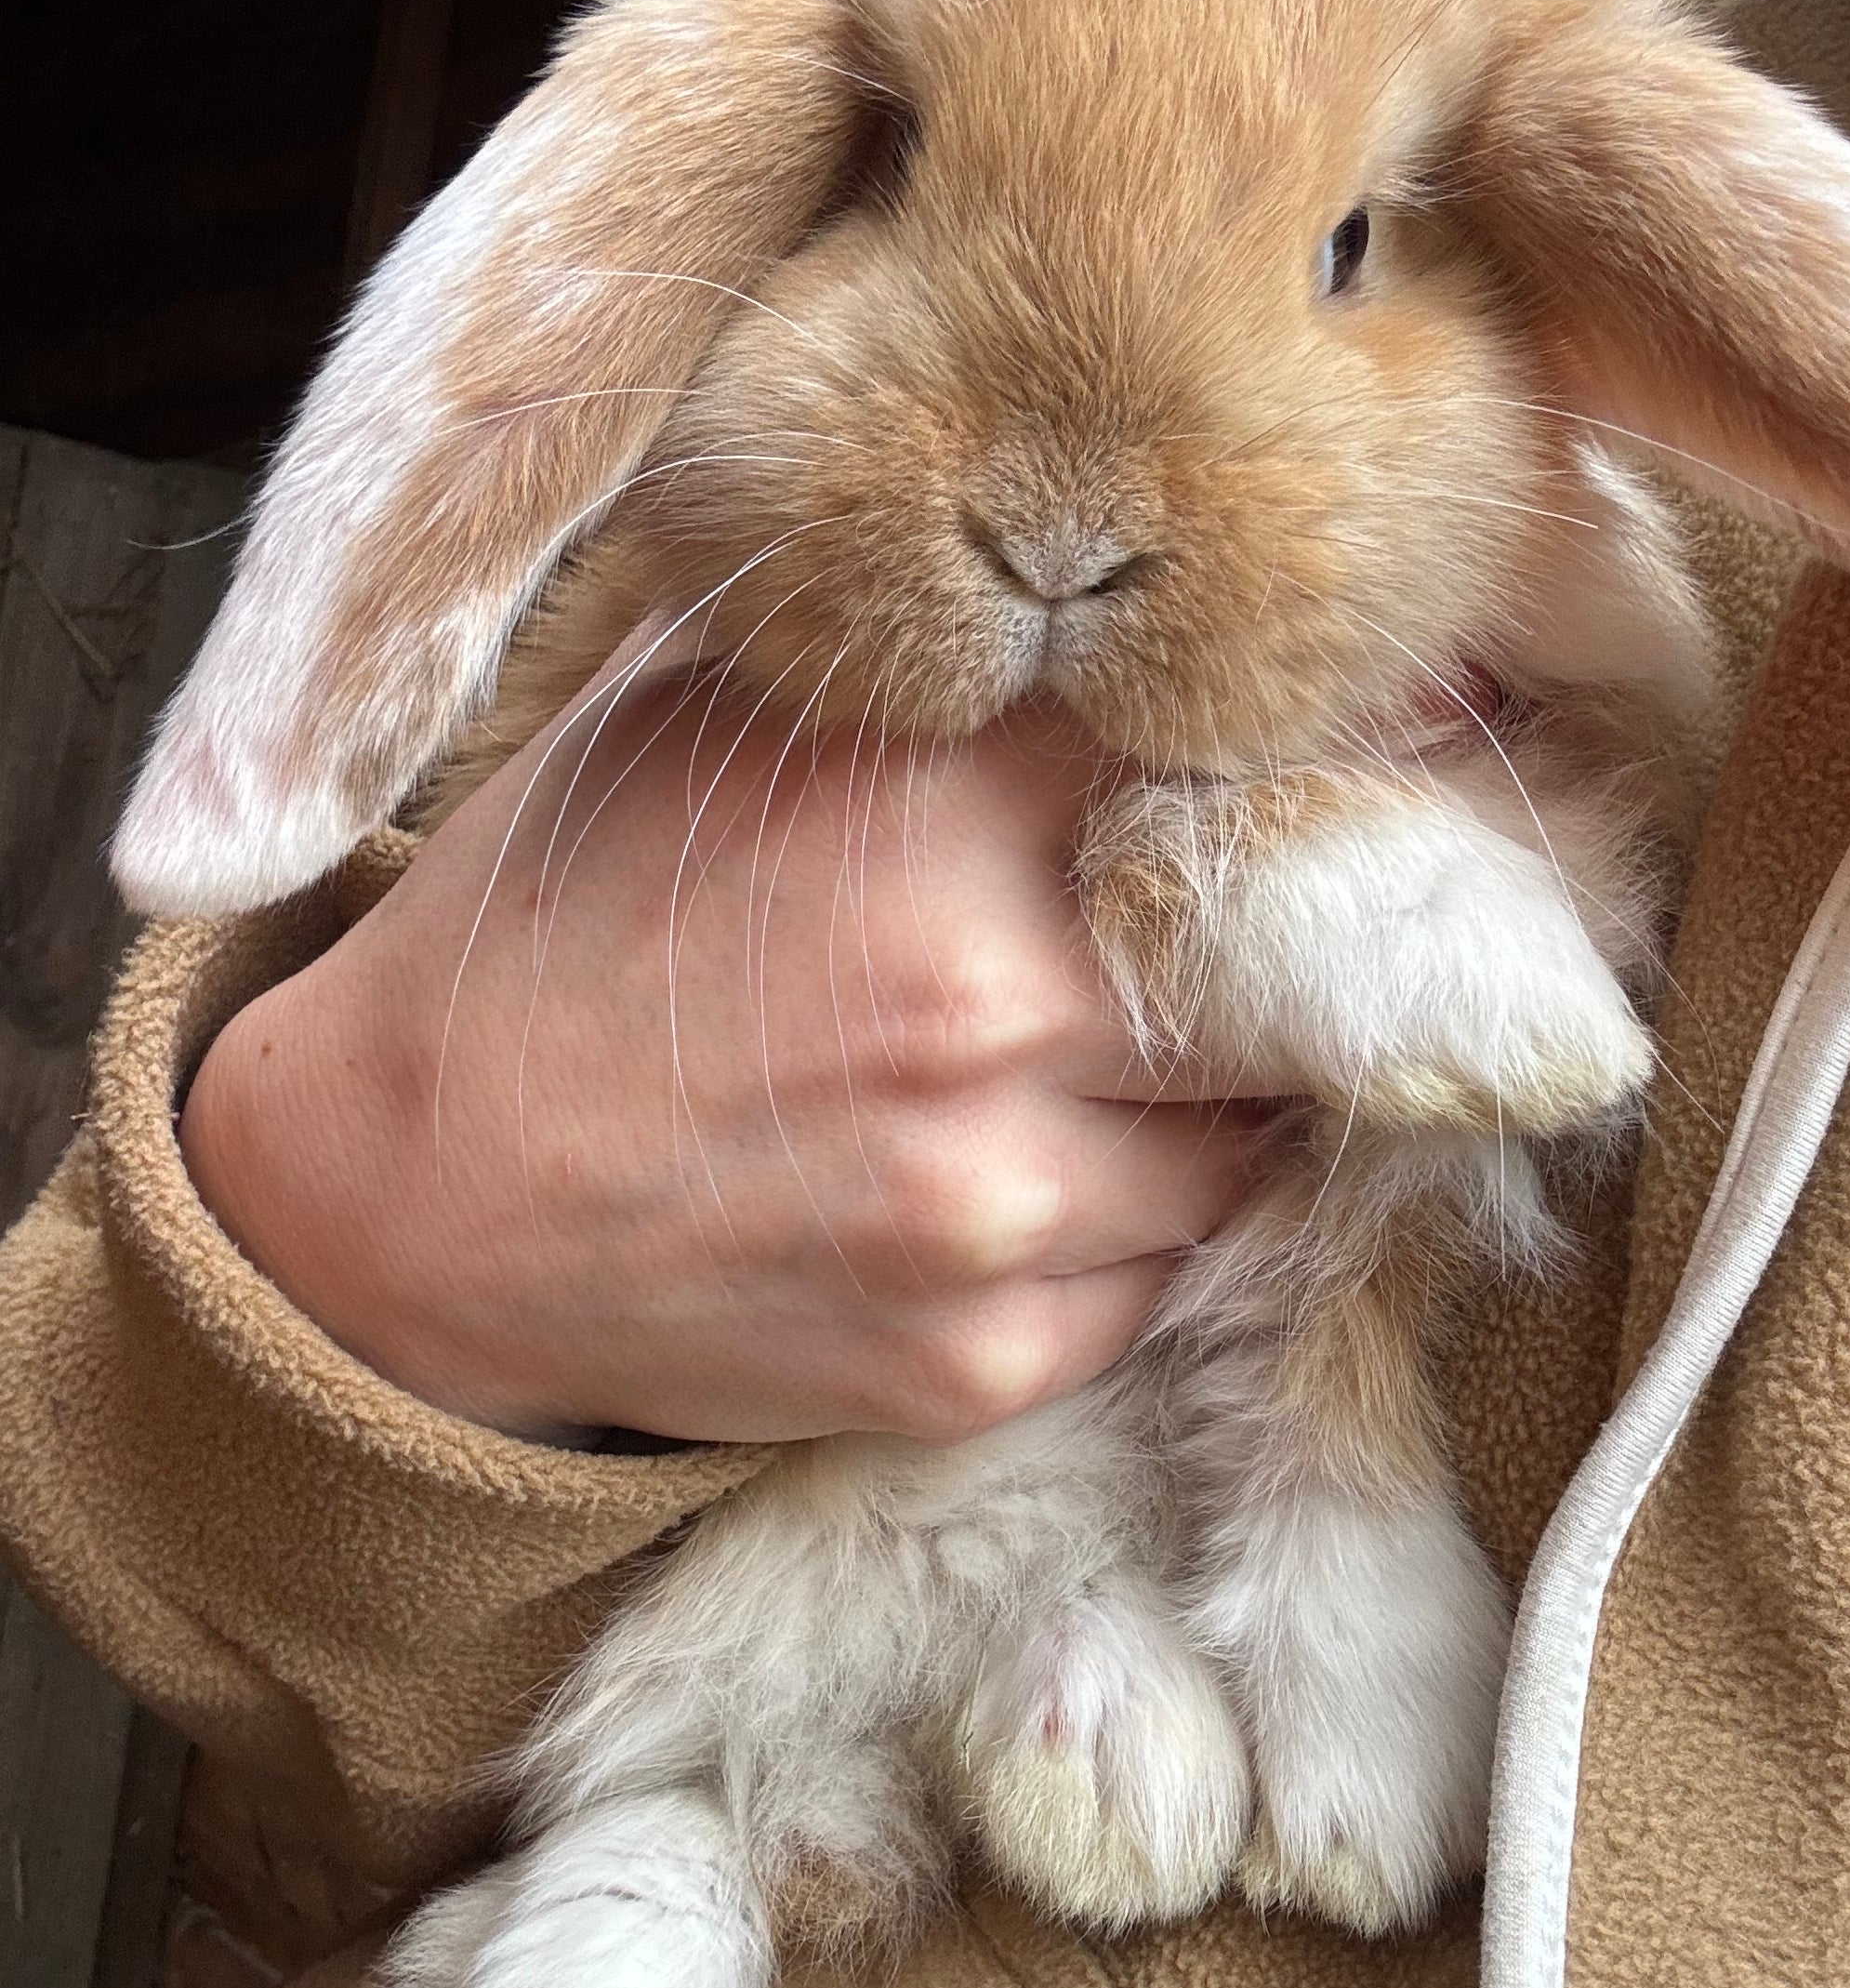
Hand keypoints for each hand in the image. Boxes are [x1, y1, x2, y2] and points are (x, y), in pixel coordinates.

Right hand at [179, 684, 1260, 1443]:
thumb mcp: (702, 725)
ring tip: (1135, 1070)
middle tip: (1252, 946)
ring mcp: (991, 1208)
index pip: (1235, 776)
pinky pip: (1157, 1282)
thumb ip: (911, 676)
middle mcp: (991, 1012)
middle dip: (1266, 962)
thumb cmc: (561, 935)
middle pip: (1282, 978)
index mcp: (936, 815)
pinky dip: (1130, 1230)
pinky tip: (1049, 1182)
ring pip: (1241, 1148)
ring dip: (1208, 1106)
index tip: (1303, 794)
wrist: (409, 1190)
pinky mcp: (977, 1361)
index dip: (1283, 779)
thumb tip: (1094, 626)